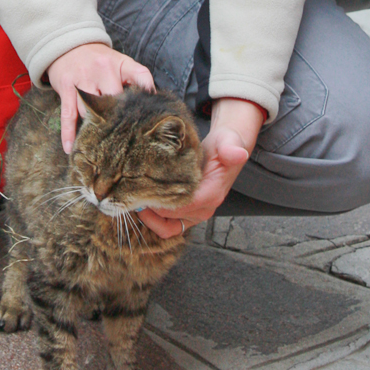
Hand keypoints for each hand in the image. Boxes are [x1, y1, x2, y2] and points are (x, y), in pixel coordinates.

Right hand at [46, 43, 153, 153]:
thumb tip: (152, 102)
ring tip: (99, 149)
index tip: (152, 111)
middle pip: (114, 100)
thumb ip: (135, 80)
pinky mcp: (66, 87)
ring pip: (90, 110)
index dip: (148, 92)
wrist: (69, 44)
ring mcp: (83, 78)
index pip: (140, 76)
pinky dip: (69, 132)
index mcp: (120, 63)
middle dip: (118, 119)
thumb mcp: (119, 62)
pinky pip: (68, 114)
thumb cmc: (99, 60)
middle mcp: (102, 69)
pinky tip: (71, 148)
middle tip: (123, 140)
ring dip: (94, 129)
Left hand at [138, 97, 264, 239]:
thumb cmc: (224, 146)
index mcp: (212, 193)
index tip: (144, 188)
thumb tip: (238, 154)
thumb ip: (231, 148)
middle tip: (131, 193)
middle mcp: (204, 208)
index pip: (182, 205)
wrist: (226, 151)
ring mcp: (196, 214)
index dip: (161, 200)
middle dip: (151, 208)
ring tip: (135, 200)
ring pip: (168, 227)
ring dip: (150, 218)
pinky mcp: (188, 214)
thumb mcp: (228, 142)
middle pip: (171, 217)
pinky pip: (168, 227)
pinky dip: (154, 221)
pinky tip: (142, 205)